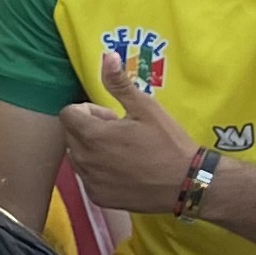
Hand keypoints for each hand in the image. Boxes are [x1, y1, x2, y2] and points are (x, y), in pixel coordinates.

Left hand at [58, 49, 201, 211]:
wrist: (187, 184)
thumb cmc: (167, 143)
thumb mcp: (146, 108)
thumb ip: (119, 83)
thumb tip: (106, 55)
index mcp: (91, 135)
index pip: (67, 113)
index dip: (88, 110)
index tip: (111, 116)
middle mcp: (84, 160)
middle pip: (71, 135)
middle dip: (90, 129)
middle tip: (121, 132)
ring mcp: (90, 182)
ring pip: (78, 157)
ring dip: (93, 150)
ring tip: (124, 152)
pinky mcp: (99, 199)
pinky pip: (88, 178)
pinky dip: (100, 172)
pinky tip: (125, 171)